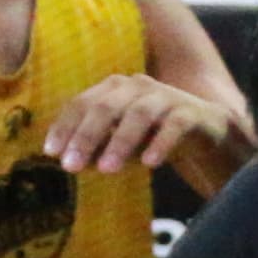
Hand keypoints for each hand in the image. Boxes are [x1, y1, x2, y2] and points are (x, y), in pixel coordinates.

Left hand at [44, 75, 233, 178]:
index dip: (65, 127)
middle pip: (105, 107)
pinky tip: (150, 164)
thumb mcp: (120, 144)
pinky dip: (161, 143)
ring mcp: (166, 97)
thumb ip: (96, 149)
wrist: (205, 131)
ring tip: (107, 170)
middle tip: (71, 166)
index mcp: (113, 89)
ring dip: (120, 142)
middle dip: (86, 137)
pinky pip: (175, 126)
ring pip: (138, 114)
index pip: (81, 104)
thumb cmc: (153, 136)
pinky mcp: (192, 112)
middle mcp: (137, 86)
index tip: (52, 154)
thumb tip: (67, 163)